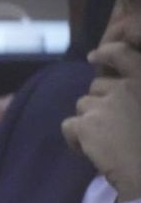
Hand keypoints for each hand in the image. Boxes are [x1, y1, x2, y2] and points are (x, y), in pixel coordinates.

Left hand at [62, 40, 140, 201]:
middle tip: (111, 126)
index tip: (94, 56)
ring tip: (104, 140)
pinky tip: (89, 150)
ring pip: (82, 106)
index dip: (107, 52)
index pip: (123, 53)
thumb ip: (134, 97)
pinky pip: (69, 125)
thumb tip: (118, 91)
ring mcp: (105, 103)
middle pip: (96, 87)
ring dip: (88, 121)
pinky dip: (74, 138)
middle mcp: (126, 86)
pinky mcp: (87, 124)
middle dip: (99, 103)